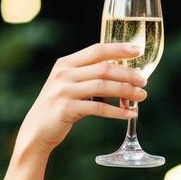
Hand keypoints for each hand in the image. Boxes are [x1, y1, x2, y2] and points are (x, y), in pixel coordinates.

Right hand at [12, 44, 147, 162]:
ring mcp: (64, 91)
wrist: (36, 130)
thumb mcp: (68, 85)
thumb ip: (87, 76)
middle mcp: (64, 73)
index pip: (97, 50)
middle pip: (104, 68)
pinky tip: (130, 114)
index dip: (118, 49)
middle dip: (128, 74)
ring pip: (103, 86)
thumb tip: (120, 73)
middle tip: (144, 81)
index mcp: (65, 63)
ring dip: (126, 91)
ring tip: (142, 96)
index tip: (137, 51)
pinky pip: (99, 108)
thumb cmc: (58, 107)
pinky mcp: (67, 109)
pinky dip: (117, 111)